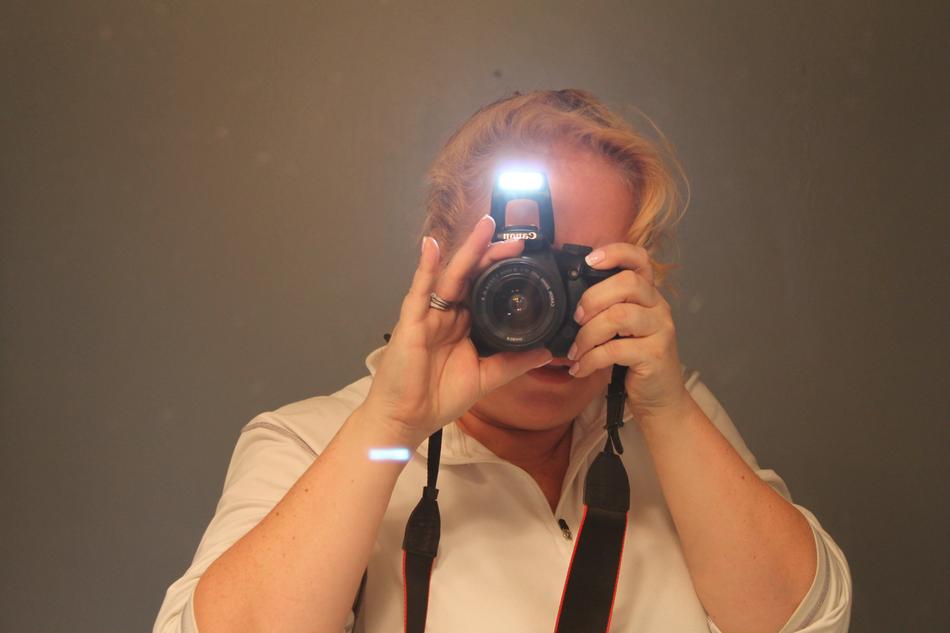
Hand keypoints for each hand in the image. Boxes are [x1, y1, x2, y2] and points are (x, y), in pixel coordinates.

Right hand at [362, 215, 553, 445]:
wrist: (408, 419)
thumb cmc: (439, 398)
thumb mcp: (486, 378)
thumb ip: (514, 363)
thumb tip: (547, 352)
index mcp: (463, 325)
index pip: (485, 289)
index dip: (502, 271)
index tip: (525, 256)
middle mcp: (446, 315)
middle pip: (471, 276)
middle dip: (491, 255)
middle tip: (515, 239)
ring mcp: (428, 316)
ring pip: (450, 276)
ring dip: (468, 251)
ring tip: (485, 228)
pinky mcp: (410, 322)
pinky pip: (419, 290)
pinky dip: (425, 267)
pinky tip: (432, 246)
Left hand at [566, 243, 690, 421]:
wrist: (660, 399)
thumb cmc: (635, 361)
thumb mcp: (622, 330)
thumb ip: (606, 310)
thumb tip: (569, 304)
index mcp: (648, 295)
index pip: (640, 259)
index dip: (616, 253)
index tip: (589, 261)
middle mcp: (659, 307)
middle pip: (627, 283)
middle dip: (593, 298)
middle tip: (576, 319)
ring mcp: (660, 330)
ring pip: (619, 315)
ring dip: (588, 334)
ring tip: (576, 351)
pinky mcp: (655, 355)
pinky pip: (615, 349)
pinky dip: (591, 359)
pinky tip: (580, 368)